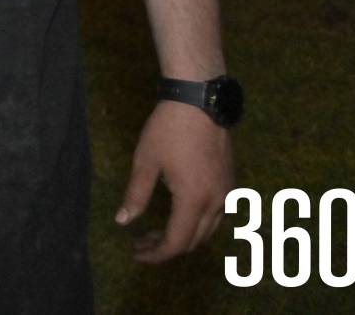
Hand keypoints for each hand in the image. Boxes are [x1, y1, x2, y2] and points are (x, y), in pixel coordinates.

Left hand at [115, 100, 233, 262]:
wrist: (200, 101)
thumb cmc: (168, 130)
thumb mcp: (145, 162)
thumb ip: (135, 195)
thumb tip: (123, 222)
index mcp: (194, 200)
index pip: (177, 242)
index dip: (156, 253)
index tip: (136, 253)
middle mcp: (217, 203)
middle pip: (195, 241)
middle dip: (167, 247)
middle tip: (141, 242)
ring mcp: (228, 193)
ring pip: (208, 230)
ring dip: (184, 236)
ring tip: (155, 231)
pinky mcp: (230, 183)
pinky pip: (217, 215)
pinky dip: (197, 223)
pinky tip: (178, 213)